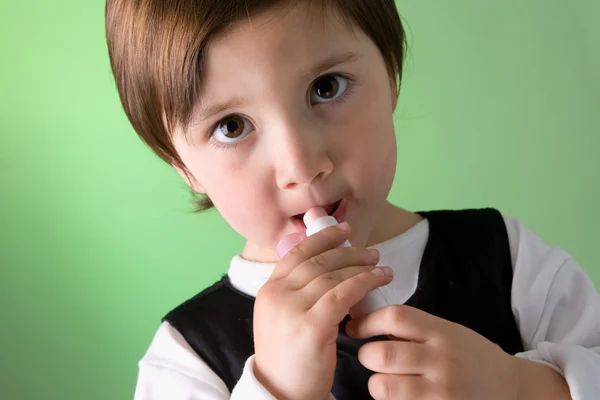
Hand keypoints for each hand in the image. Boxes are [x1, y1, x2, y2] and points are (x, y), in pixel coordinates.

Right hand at [253, 223, 393, 399]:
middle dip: (348, 251)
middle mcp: (277, 294)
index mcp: (269, 289)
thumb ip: (297, 292)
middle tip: (371, 253)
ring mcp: (292, 308)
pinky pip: (344, 293)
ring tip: (381, 266)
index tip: (344, 230)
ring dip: (361, 266)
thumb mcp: (282, 317)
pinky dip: (364, 282)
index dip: (323, 237)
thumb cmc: (288, 357)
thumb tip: (327, 268)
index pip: (297, 253)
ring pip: (333, 275)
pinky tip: (379, 279)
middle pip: (318, 260)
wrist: (281, 393)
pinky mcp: (312, 325)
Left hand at [345, 305, 521, 399]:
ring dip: (376, 383)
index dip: (367, 320)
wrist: (510, 387)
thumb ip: (414, 328)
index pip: (395, 317)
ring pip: (384, 386)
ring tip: (385, 380)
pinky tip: (401, 397)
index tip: (356, 327)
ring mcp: (440, 390)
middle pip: (383, 353)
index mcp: (441, 332)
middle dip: (367, 355)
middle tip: (370, 357)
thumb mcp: (446, 332)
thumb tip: (367, 323)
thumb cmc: (470, 355)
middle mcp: (441, 359)